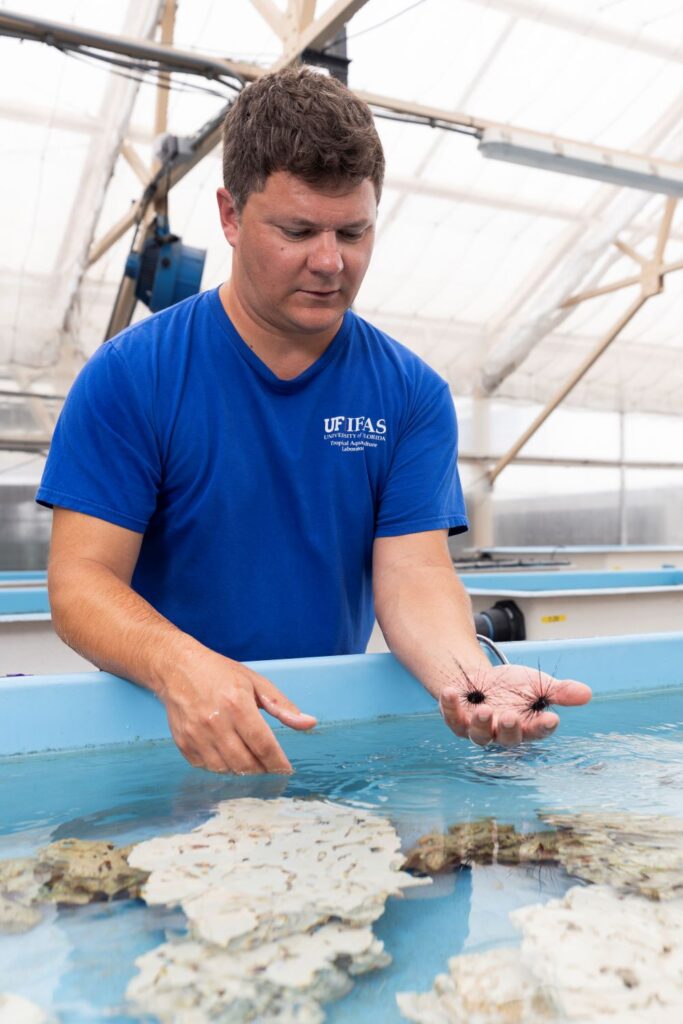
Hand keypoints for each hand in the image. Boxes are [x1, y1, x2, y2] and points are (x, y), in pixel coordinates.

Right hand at [160, 650, 315, 773]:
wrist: (177, 668)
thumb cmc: (219, 673)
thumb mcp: (255, 682)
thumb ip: (282, 706)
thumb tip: (309, 724)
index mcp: (237, 704)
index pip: (263, 745)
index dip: (278, 763)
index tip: (287, 770)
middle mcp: (215, 722)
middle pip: (245, 764)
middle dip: (262, 770)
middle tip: (269, 766)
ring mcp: (196, 735)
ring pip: (226, 770)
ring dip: (242, 771)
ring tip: (250, 761)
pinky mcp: (183, 743)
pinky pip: (206, 767)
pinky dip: (220, 767)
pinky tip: (227, 755)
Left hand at [439, 662, 590, 746]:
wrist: (480, 681)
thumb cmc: (511, 687)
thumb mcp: (536, 684)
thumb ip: (559, 691)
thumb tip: (586, 693)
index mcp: (525, 726)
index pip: (538, 732)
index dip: (544, 728)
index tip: (552, 719)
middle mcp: (502, 733)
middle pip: (508, 739)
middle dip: (509, 729)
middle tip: (510, 716)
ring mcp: (478, 729)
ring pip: (479, 735)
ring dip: (480, 723)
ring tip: (484, 709)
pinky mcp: (456, 720)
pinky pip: (451, 719)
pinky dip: (448, 707)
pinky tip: (449, 692)